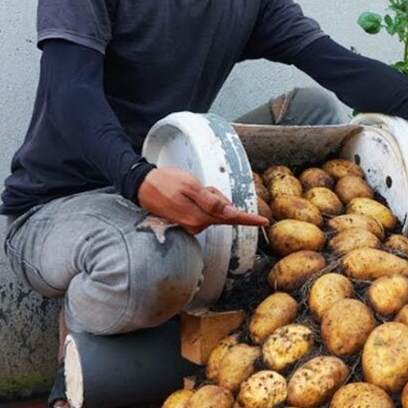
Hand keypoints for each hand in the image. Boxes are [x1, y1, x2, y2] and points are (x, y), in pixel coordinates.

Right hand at [138, 166, 269, 235]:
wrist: (142, 185)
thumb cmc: (166, 182)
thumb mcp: (192, 187)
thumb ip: (212, 201)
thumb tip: (231, 212)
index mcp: (200, 218)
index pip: (231, 218)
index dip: (249, 218)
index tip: (264, 221)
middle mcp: (197, 225)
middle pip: (223, 211)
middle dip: (217, 197)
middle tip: (200, 187)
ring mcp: (191, 225)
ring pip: (213, 210)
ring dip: (207, 198)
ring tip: (189, 190)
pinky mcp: (187, 222)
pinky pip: (203, 210)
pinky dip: (200, 201)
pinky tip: (186, 195)